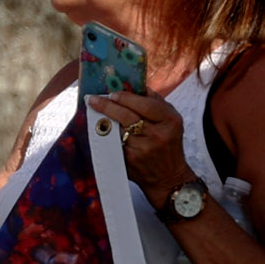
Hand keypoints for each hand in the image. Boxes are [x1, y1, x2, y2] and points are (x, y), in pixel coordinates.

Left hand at [84, 87, 192, 210]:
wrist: (168, 178)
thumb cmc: (168, 144)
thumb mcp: (170, 120)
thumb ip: (155, 102)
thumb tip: (133, 85)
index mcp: (170, 121)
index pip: (145, 104)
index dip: (126, 98)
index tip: (112, 94)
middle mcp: (158, 135)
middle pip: (128, 116)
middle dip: (108, 106)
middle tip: (93, 99)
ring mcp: (143, 150)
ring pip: (118, 130)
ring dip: (105, 121)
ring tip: (94, 111)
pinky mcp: (131, 161)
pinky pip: (115, 144)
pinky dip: (107, 136)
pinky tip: (101, 130)